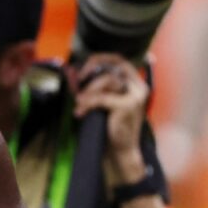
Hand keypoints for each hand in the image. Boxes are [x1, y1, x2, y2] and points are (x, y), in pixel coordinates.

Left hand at [68, 54, 149, 180]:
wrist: (118, 149)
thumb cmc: (108, 125)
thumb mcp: (96, 100)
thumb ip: (85, 85)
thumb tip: (69, 69)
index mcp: (134, 83)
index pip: (119, 59)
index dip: (100, 58)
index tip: (84, 67)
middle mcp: (138, 87)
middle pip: (113, 66)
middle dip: (92, 70)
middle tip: (78, 81)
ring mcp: (135, 96)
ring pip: (107, 80)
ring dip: (88, 91)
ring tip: (79, 103)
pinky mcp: (128, 106)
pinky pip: (102, 98)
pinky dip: (88, 103)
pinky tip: (80, 112)